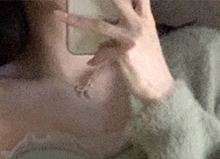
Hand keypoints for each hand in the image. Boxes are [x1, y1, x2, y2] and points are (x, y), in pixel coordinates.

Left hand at [53, 0, 175, 104]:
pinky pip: (102, 53)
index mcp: (145, 18)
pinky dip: (97, 59)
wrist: (160, 88)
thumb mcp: (141, 44)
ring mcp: (130, 38)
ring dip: (76, 21)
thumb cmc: (150, 66)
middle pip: (118, 1)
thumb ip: (123, 36)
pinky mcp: (124, 54)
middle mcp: (138, 24)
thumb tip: (101, 43)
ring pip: (99, 25)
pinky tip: (93, 63)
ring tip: (59, 16)